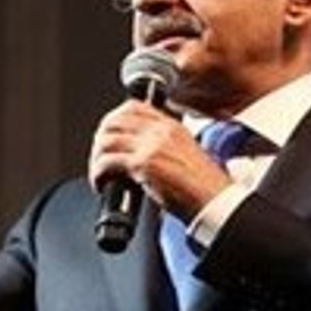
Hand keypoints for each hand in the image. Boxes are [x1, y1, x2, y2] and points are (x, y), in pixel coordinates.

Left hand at [89, 100, 230, 219]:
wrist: (214, 203)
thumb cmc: (203, 188)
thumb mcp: (185, 154)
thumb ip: (163, 147)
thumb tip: (137, 153)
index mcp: (170, 126)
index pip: (132, 108)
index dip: (114, 121)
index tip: (108, 137)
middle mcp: (160, 131)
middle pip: (113, 121)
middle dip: (100, 139)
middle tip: (99, 158)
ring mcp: (151, 145)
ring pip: (106, 140)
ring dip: (96, 158)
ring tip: (99, 175)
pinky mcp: (144, 164)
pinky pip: (107, 162)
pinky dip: (98, 174)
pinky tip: (102, 185)